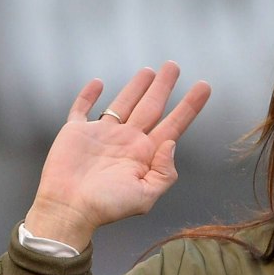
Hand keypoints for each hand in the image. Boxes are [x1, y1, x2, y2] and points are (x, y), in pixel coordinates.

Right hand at [24, 63, 211, 249]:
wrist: (69, 209)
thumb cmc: (107, 207)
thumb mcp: (145, 196)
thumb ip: (164, 172)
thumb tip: (171, 143)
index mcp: (145, 154)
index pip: (173, 124)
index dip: (189, 106)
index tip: (204, 86)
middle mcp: (127, 140)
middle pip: (151, 106)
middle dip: (164, 86)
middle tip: (173, 65)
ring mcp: (102, 134)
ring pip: (123, 103)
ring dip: (136, 86)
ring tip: (150, 70)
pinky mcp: (76, 132)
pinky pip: (82, 108)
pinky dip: (88, 95)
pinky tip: (98, 83)